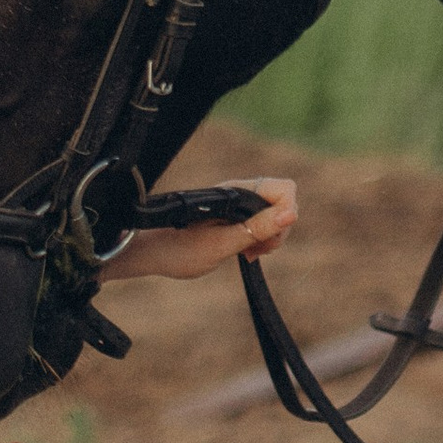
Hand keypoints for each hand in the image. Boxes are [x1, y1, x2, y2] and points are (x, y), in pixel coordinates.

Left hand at [112, 175, 297, 280]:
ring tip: (248, 253)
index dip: (285, 214)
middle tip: (256, 250)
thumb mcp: (222, 244)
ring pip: (274, 216)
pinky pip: (262, 224)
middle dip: (277, 230)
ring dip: (269, 237)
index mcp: (236, 192)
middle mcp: (239, 193)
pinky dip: (260, 240)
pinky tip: (247, 252)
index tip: (268, 239)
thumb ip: (257, 228)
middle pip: (283, 204)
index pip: (284, 189)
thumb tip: (291, 214)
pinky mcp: (235, 217)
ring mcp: (238, 205)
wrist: (151, 252)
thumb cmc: (179, 249)